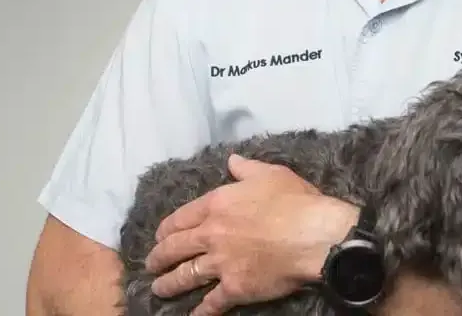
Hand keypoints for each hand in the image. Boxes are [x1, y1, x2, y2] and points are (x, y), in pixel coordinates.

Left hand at [144, 154, 358, 315]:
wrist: (312, 234)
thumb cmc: (293, 200)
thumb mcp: (270, 173)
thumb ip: (246, 169)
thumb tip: (231, 161)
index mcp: (217, 204)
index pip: (182, 217)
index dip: (167, 228)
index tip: (159, 235)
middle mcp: (212, 234)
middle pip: (176, 248)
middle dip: (159, 257)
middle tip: (150, 264)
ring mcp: (221, 263)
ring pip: (186, 275)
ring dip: (169, 284)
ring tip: (159, 288)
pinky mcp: (234, 287)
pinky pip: (211, 303)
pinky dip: (200, 311)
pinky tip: (192, 315)